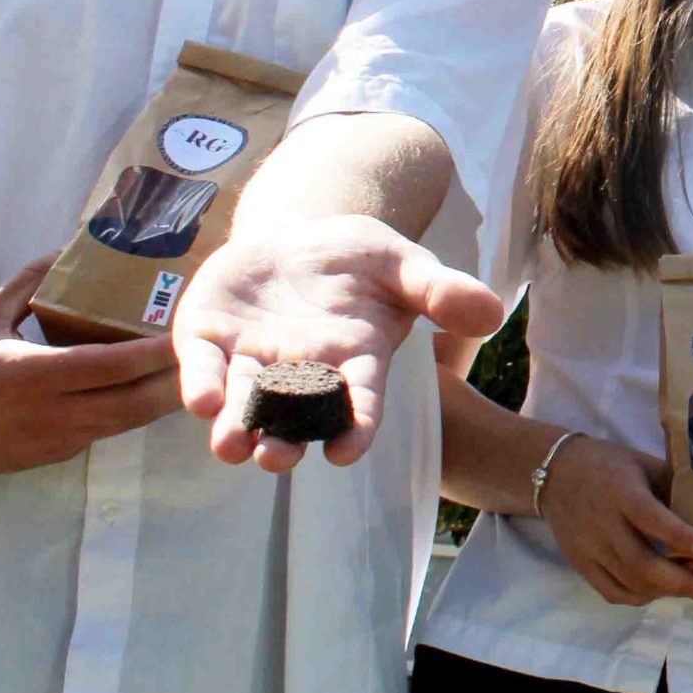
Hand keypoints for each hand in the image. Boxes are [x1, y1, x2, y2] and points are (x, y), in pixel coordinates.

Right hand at [0, 259, 180, 476]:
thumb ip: (28, 283)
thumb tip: (66, 247)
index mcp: (28, 375)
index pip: (108, 366)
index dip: (154, 353)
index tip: (189, 331)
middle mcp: (47, 413)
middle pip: (132, 403)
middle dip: (177, 381)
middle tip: (214, 352)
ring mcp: (54, 440)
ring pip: (126, 422)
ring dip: (162, 398)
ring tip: (198, 369)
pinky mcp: (56, 455)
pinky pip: (106, 430)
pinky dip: (132, 411)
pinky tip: (154, 389)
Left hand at [173, 214, 505, 470]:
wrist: (298, 234)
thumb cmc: (358, 260)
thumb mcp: (404, 264)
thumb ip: (441, 290)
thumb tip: (492, 313)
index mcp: (353, 361)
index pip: (358, 401)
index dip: (354, 428)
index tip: (344, 453)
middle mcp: (300, 372)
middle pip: (292, 418)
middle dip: (281, 442)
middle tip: (275, 458)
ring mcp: (252, 358)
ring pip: (242, 402)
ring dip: (234, 428)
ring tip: (231, 447)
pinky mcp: (208, 338)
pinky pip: (201, 367)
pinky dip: (200, 384)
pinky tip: (202, 400)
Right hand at [538, 434, 692, 607]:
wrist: (554, 473)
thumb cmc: (609, 464)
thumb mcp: (643, 463)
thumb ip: (673, 486)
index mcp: (621, 492)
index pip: (650, 518)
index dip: (680, 537)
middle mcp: (602, 523)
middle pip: (642, 564)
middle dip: (684, 583)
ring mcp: (587, 548)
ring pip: (630, 583)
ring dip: (667, 592)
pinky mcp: (579, 564)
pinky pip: (612, 592)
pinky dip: (641, 597)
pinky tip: (662, 591)